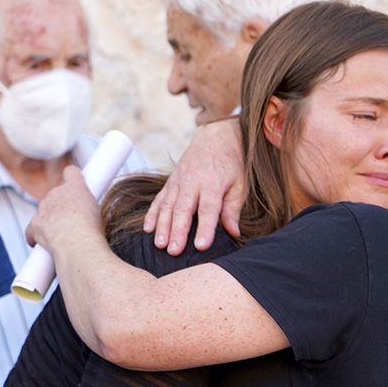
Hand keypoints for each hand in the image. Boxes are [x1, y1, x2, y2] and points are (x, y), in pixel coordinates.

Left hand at [26, 166, 102, 249]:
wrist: (76, 244)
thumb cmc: (91, 230)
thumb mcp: (100, 212)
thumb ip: (89, 206)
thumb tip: (86, 214)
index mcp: (75, 187)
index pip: (71, 173)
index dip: (73, 180)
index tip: (76, 189)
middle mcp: (56, 193)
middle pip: (56, 195)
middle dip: (62, 207)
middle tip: (73, 222)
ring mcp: (43, 208)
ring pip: (45, 212)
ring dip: (51, 221)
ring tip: (65, 236)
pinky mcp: (34, 224)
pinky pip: (32, 229)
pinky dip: (36, 236)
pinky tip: (45, 243)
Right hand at [144, 118, 244, 254]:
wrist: (217, 135)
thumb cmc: (232, 163)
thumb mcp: (240, 184)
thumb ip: (233, 208)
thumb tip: (233, 232)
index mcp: (212, 183)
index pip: (208, 209)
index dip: (205, 228)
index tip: (201, 246)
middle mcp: (192, 181)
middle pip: (183, 209)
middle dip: (177, 231)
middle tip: (173, 251)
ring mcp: (178, 181)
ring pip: (167, 205)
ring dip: (162, 226)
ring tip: (159, 244)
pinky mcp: (171, 181)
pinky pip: (159, 199)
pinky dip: (152, 214)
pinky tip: (148, 229)